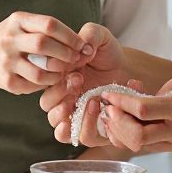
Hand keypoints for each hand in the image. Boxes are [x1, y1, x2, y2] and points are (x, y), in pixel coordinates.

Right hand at [0, 12, 91, 94]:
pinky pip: (33, 86)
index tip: (81, 44)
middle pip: (44, 44)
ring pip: (40, 71)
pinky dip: (46, 84)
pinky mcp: (6, 81)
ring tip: (65, 72)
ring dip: (58, 73)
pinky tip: (50, 80)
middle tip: (76, 59)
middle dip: (65, 53)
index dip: (70, 35)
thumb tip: (82, 41)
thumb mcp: (24, 24)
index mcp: (18, 20)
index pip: (49, 24)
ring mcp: (6, 61)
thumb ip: (48, 29)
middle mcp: (10, 38)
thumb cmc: (13, 38)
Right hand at [40, 22, 130, 144]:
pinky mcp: (92, 126)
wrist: (129, 68)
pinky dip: (84, 129)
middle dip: (59, 95)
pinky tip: (96, 111)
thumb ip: (89, 34)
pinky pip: (80, 138)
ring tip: (87, 100)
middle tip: (78, 81)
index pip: (42, 85)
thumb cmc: (109, 52)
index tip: (74, 71)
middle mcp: (62, 97)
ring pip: (58, 129)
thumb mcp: (100, 36)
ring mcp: (76, 114)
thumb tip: (82, 47)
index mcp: (57, 77)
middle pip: (47, 107)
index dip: (53, 80)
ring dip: (68, 117)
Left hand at [97, 70, 171, 153]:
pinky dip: (137, 135)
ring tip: (115, 115)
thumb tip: (134, 100)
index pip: (143, 110)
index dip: (121, 102)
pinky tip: (131, 121)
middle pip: (138, 137)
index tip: (107, 93)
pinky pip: (152, 145)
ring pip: (142, 145)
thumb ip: (160, 91)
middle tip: (108, 108)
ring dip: (123, 131)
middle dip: (117, 123)